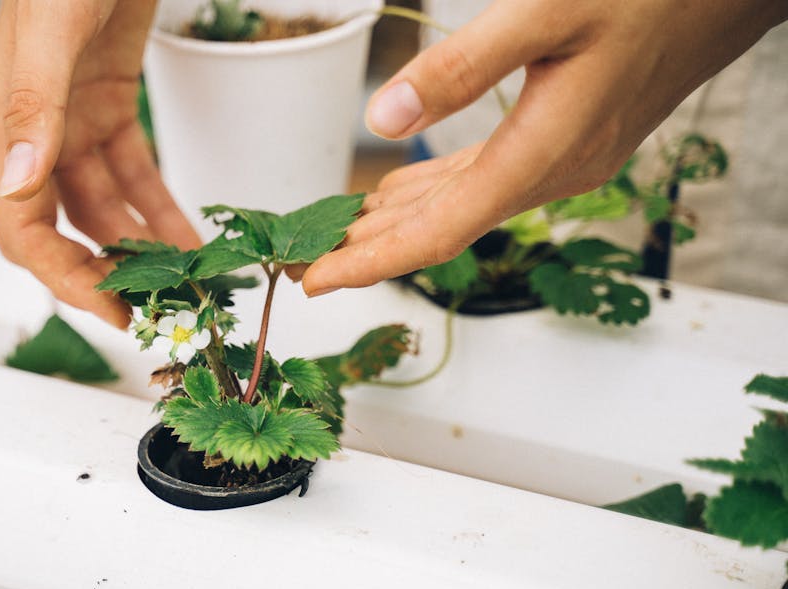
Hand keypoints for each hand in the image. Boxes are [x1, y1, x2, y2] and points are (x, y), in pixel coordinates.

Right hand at [0, 1, 200, 327]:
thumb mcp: (51, 28)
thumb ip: (34, 104)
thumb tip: (20, 186)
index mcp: (8, 123)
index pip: (22, 227)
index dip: (63, 277)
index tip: (112, 311)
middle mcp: (33, 130)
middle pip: (60, 227)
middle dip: (104, 272)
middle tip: (156, 310)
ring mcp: (70, 120)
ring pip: (100, 206)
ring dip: (137, 246)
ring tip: (184, 282)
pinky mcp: (108, 103)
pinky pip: (131, 172)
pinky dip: (158, 206)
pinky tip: (188, 235)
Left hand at [302, 0, 787, 296]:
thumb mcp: (547, 11)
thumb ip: (463, 66)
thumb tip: (382, 118)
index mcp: (545, 153)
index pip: (441, 231)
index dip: (373, 261)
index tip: (314, 280)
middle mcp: (554, 172)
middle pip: (443, 228)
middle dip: (369, 250)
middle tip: (302, 266)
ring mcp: (564, 161)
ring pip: (461, 207)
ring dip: (397, 224)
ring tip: (336, 238)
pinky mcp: (569, 141)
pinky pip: (484, 181)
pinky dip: (435, 192)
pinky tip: (402, 195)